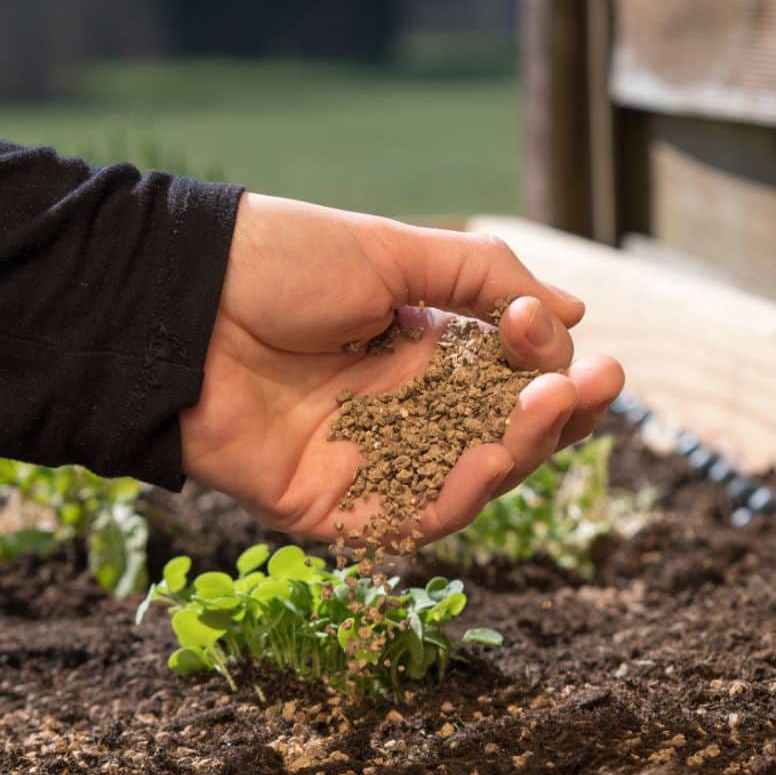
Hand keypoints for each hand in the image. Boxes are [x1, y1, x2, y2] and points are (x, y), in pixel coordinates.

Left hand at [179, 193, 624, 542]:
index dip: (546, 361)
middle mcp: (402, 412)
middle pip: (503, 436)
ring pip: (468, 483)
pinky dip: (456, 498)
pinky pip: (407, 521)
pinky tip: (488, 459)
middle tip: (595, 384)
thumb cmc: (279, 265)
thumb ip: (486, 279)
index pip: (509, 378)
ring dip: (520, 450)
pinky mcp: (330, 508)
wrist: (180, 302)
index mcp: (420, 352)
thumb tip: (577, 311)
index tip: (547, 328)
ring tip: (548, 408)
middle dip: (557, 414)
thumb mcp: (393, 252)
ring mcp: (369, 464)